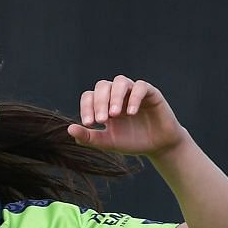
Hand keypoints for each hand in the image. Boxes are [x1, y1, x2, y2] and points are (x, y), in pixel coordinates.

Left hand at [69, 75, 185, 156]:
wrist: (158, 146)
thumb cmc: (132, 142)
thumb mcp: (108, 142)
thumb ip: (89, 137)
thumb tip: (69, 129)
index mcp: (104, 104)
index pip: (89, 96)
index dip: (87, 107)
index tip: (89, 123)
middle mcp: (117, 94)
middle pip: (103, 85)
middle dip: (100, 102)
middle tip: (102, 120)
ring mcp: (134, 92)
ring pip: (120, 81)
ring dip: (115, 96)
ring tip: (115, 114)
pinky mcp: (151, 93)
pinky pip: (141, 87)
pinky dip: (134, 97)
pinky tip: (131, 112)